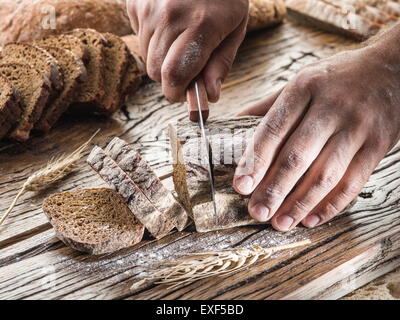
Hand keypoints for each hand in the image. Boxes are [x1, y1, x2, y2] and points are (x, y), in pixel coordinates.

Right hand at [126, 0, 248, 101]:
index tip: (182, 94)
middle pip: (156, 71)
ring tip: (179, 38)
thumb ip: (220, 64)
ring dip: (161, 58)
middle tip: (185, 66)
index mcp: (200, 25)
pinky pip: (139, 36)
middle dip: (169, 78)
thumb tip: (209, 96)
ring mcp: (149, 7)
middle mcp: (170, 16)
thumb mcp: (235, 28)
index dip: (176, 92)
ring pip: (146, 56)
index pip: (174, 75)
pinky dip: (152, 39)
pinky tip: (168, 23)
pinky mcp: (135, 2)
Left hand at [233, 39, 399, 230]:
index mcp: (304, 88)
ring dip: (300, 203)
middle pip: (298, 155)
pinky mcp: (378, 145)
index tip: (241, 186)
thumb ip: (268, 106)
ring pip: (326, 174)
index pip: (274, 129)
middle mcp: (331, 107)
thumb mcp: (302, 80)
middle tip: (257, 212)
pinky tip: (311, 219)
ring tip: (280, 222)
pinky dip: (331, 205)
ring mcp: (358, 127)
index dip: (255, 160)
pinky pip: (353, 181)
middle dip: (274, 189)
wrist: (393, 68)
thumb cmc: (337, 78)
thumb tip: (233, 124)